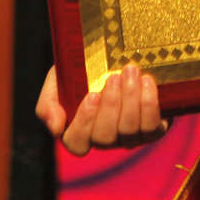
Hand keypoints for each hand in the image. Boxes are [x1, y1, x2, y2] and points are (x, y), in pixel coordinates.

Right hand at [36, 63, 168, 155]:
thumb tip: (56, 128)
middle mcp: (104, 140)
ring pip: (129, 130)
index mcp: (79, 132)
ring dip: (131, 100)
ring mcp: (128, 137)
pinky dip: (150, 104)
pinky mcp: (152, 130)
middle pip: (105, 137)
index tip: (92, 94)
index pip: (77, 143)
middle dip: (112, 105)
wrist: (115, 57)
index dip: (84, 123)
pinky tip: (147, 81)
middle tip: (115, 76)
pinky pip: (152, 128)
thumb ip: (48, 104)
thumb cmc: (80, 71)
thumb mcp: (57, 81)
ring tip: (131, 71)